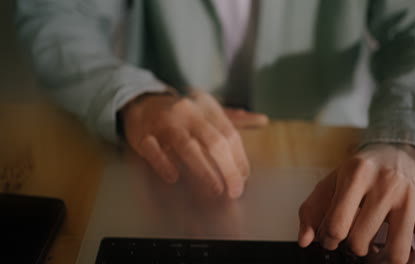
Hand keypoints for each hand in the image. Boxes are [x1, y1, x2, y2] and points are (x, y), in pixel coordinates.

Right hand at [121, 90, 267, 198]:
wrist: (143, 101)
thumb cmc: (183, 112)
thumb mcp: (208, 109)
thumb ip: (235, 118)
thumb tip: (263, 120)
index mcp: (206, 107)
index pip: (229, 134)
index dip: (239, 158)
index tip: (243, 179)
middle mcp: (187, 112)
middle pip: (213, 141)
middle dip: (228, 168)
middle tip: (234, 190)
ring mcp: (164, 122)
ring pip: (186, 146)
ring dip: (203, 170)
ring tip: (216, 189)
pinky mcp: (142, 134)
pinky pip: (153, 150)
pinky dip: (164, 164)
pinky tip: (174, 178)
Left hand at [298, 143, 414, 263]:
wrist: (400, 150)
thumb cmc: (361, 170)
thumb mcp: (331, 181)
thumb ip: (311, 210)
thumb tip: (304, 241)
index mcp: (357, 174)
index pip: (337, 225)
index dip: (328, 240)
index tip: (330, 238)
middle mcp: (387, 184)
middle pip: (360, 241)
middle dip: (351, 248)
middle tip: (351, 241)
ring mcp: (411, 199)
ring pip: (394, 254)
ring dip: (378, 261)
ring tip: (372, 252)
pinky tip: (394, 257)